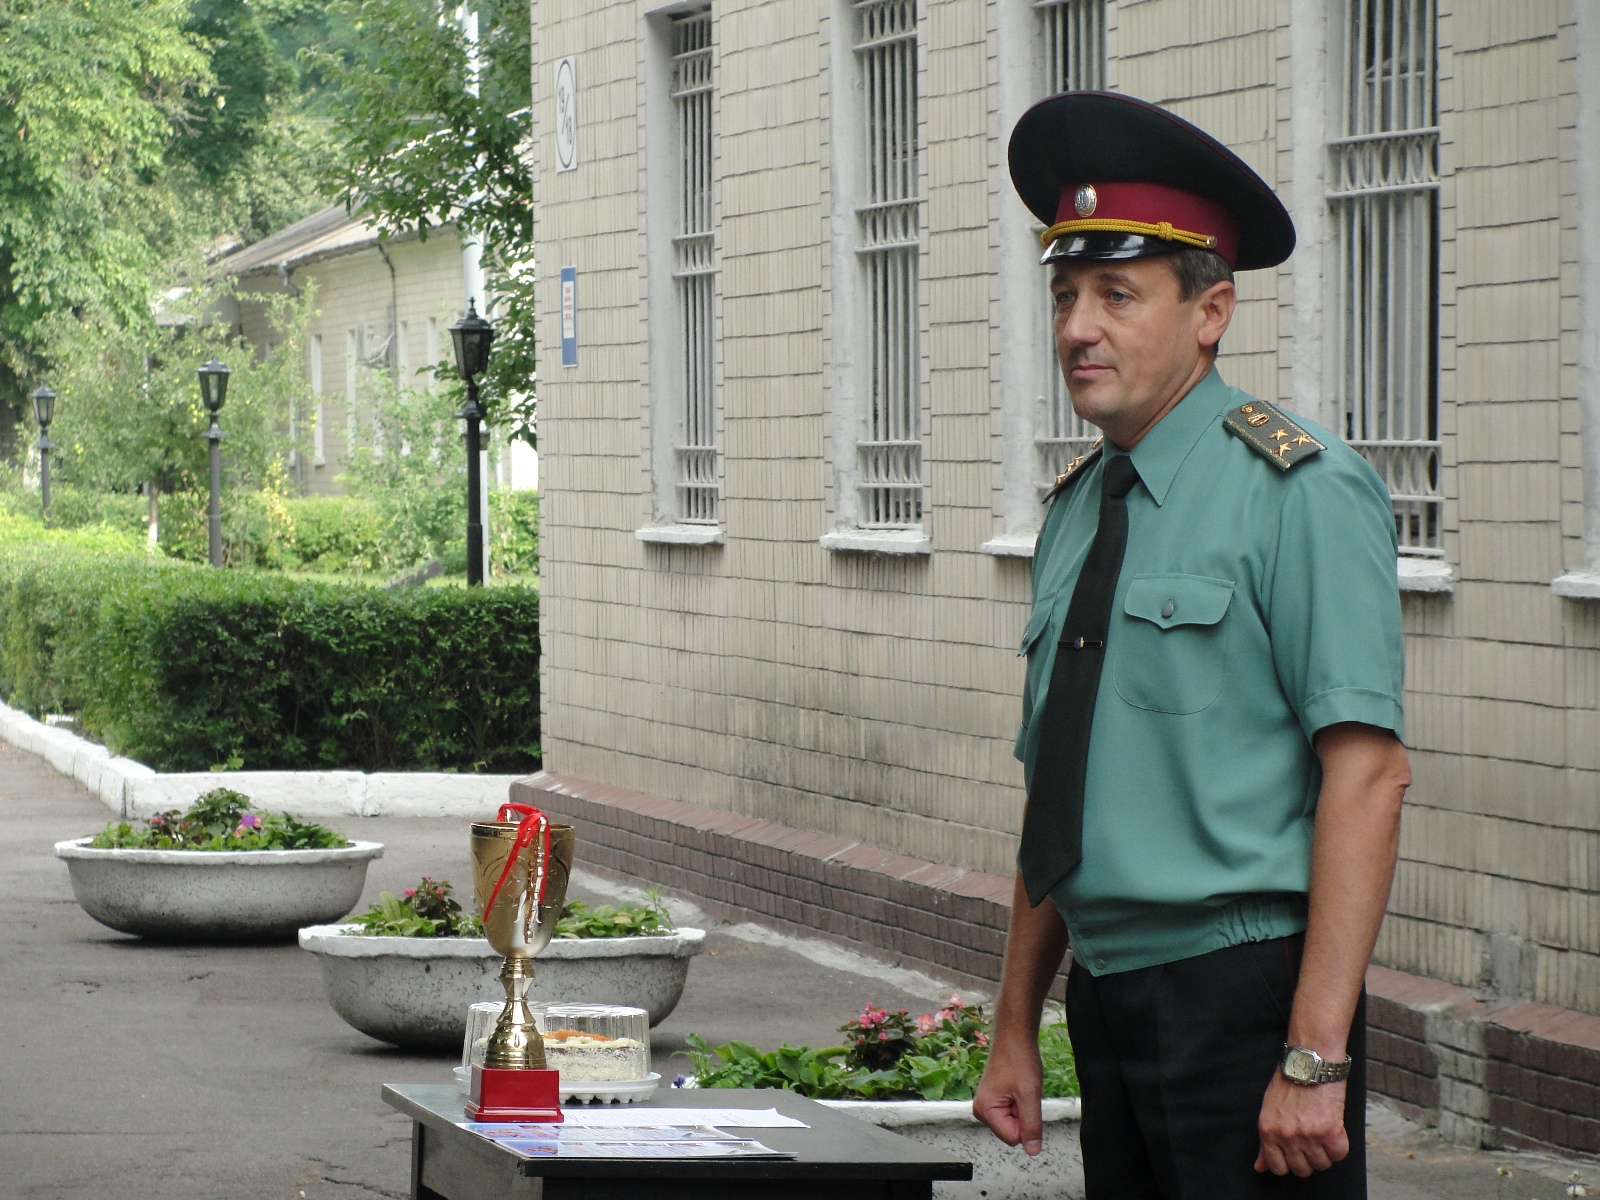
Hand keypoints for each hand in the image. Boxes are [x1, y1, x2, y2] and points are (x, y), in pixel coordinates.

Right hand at [973, 1035, 1045, 1154]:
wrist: (1014, 1038)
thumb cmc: (1019, 1060)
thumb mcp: (1030, 1095)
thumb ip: (1031, 1125)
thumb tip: (1032, 1151)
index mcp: (985, 1111)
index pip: (1014, 1138)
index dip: (1025, 1122)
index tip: (1024, 1099)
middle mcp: (981, 1111)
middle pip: (1012, 1132)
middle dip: (1023, 1115)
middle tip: (1022, 1092)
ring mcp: (986, 1106)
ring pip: (1013, 1123)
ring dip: (1022, 1108)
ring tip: (1020, 1088)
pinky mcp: (993, 1101)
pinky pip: (1012, 1113)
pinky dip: (1019, 1103)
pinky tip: (1017, 1087)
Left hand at [1254, 1072, 1348, 1175]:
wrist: (1310, 1061)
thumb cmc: (1289, 1081)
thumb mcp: (1269, 1110)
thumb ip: (1265, 1141)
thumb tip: (1259, 1167)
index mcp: (1268, 1131)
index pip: (1277, 1167)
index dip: (1289, 1163)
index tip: (1295, 1154)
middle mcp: (1286, 1136)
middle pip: (1301, 1170)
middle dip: (1308, 1158)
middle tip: (1311, 1139)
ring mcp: (1308, 1135)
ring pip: (1321, 1164)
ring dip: (1325, 1152)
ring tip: (1322, 1131)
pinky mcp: (1330, 1131)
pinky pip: (1339, 1154)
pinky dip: (1339, 1145)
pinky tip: (1334, 1129)